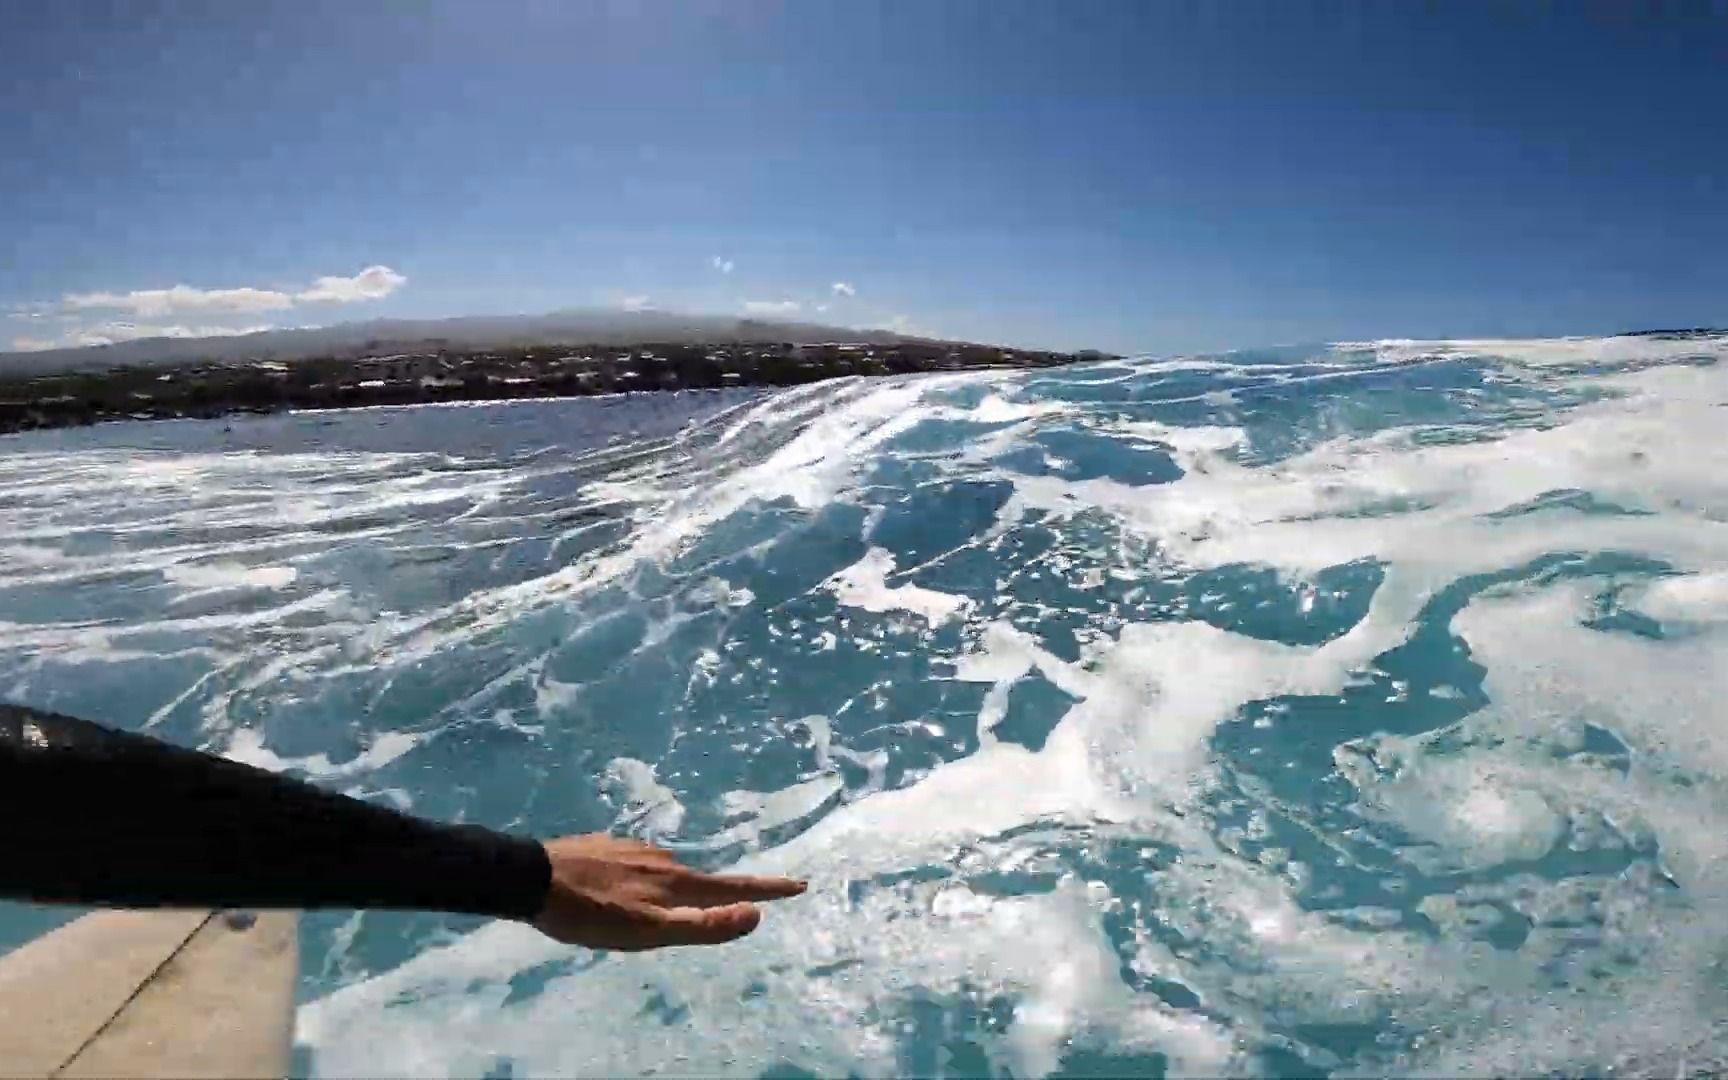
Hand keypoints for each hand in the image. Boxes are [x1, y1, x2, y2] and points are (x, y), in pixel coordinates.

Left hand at [530, 834, 805, 949]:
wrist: (531, 877)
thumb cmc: (591, 914)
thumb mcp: (649, 932)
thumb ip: (702, 925)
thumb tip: (754, 914)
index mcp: (676, 885)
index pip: (733, 886)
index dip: (768, 889)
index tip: (800, 883)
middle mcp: (663, 861)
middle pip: (697, 882)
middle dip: (711, 895)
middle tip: (713, 911)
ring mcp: (634, 849)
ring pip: (662, 874)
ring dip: (665, 891)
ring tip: (642, 912)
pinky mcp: (608, 846)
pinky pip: (633, 866)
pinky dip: (634, 881)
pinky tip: (612, 891)